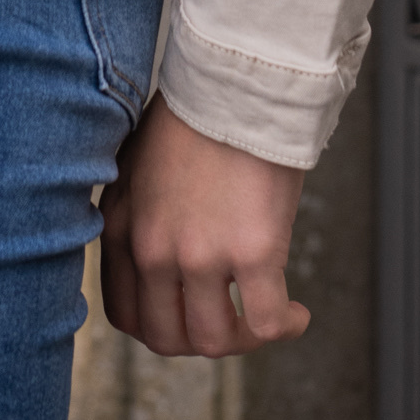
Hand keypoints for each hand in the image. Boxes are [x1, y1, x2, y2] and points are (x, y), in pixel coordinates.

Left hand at [99, 91, 309, 354]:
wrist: (234, 79)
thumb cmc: (194, 114)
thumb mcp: (136, 168)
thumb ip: (137, 218)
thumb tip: (155, 256)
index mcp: (122, 229)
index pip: (126, 316)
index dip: (161, 326)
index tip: (188, 315)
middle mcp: (154, 250)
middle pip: (168, 338)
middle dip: (199, 339)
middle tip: (229, 320)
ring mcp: (201, 255)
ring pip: (216, 340)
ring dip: (243, 339)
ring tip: (265, 317)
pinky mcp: (252, 251)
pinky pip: (267, 322)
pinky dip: (284, 328)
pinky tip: (297, 315)